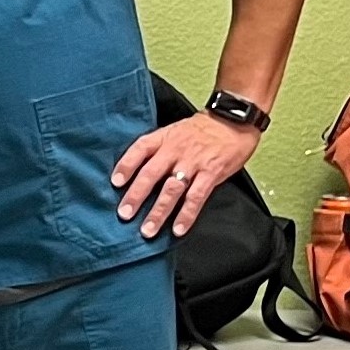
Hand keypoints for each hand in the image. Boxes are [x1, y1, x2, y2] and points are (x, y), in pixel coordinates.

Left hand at [114, 110, 258, 239]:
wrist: (234, 119)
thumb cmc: (201, 129)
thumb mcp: (174, 132)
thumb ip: (157, 149)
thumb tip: (135, 173)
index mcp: (164, 138)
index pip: (139, 149)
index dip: (126, 166)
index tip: (115, 183)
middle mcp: (176, 150)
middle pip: (151, 174)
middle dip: (136, 196)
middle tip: (124, 214)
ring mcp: (194, 162)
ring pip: (171, 189)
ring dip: (158, 211)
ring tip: (147, 230)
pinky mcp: (212, 173)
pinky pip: (196, 197)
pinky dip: (186, 214)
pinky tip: (178, 228)